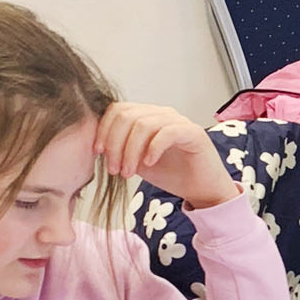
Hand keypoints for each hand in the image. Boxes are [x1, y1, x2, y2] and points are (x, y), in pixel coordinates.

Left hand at [97, 102, 238, 209]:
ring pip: (144, 124)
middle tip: (114, 169)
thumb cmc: (172, 175)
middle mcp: (162, 114)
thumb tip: (97, 146)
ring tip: (128, 172)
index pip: (118, 110)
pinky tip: (148, 164)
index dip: (104, 129)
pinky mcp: (193, 133)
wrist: (202, 189)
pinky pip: (167, 133)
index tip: (98, 153)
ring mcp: (178, 122)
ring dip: (130, 151)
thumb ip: (120, 150)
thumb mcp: (137, 162)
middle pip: (127, 115)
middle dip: (115, 143)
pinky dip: (153, 148)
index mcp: (147, 117)